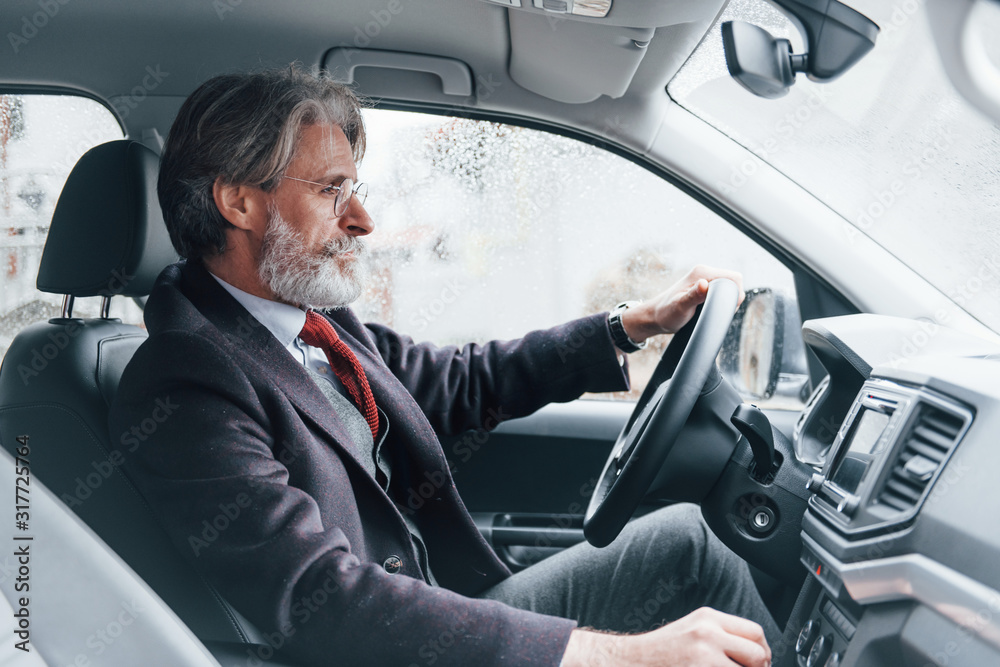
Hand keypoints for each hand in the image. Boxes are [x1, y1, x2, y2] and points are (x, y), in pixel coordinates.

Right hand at [561, 607, 770, 666]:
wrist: (631, 662)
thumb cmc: (661, 652)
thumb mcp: (693, 632)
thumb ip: (722, 635)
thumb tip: (756, 654)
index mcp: (708, 618)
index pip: (755, 632)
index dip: (763, 652)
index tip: (761, 663)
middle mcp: (708, 633)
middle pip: (758, 655)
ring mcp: (704, 657)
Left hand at [620, 265, 743, 344]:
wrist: (655, 317)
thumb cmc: (666, 313)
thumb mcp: (680, 307)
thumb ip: (693, 296)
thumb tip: (705, 285)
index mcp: (701, 273)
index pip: (733, 277)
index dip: (735, 293)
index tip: (725, 307)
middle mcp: (704, 273)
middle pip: (732, 282)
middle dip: (731, 297)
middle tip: (717, 310)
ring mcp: (704, 280)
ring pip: (727, 288)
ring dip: (725, 300)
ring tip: (712, 311)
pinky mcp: (703, 287)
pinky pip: (721, 292)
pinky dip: (721, 301)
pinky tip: (710, 309)